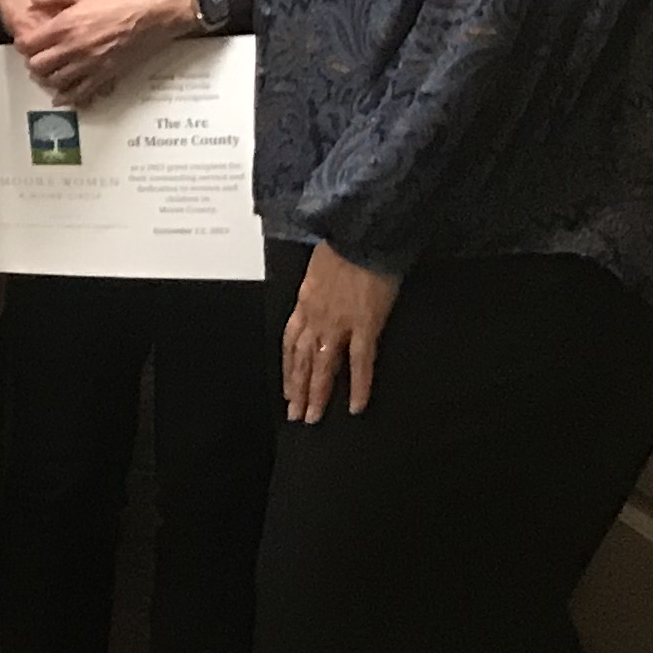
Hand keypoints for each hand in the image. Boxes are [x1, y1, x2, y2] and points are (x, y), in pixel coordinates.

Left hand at [19, 0, 187, 104]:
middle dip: (34, 63)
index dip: (24, 45)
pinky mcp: (104, 75)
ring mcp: (89, 64)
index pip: (28, 44)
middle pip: (38, 66)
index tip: (27, 44)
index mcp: (64, 25)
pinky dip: (69, 96)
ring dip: (49, 79)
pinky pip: (80, 93)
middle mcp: (73, 47)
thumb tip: (32, 0)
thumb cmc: (120, 1)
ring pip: (55, 82)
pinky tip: (64, 95)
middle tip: (38, 59)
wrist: (152, 14)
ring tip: (50, 73)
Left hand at [280, 242, 399, 422]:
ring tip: (313, 417)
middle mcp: (316, 317)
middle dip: (298, 389)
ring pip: (322, 366)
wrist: (362, 234)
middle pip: (302, 360)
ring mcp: (340, 324)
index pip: (290, 342)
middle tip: (295, 414)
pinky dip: (357, 386)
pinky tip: (355, 405)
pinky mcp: (365, 325)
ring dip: (317, 394)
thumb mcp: (321, 269)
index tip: (287, 387)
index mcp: (305, 302)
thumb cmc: (345, 246)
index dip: (288, 367)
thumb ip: (319, 290)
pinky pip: (360, 362)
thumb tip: (321, 297)